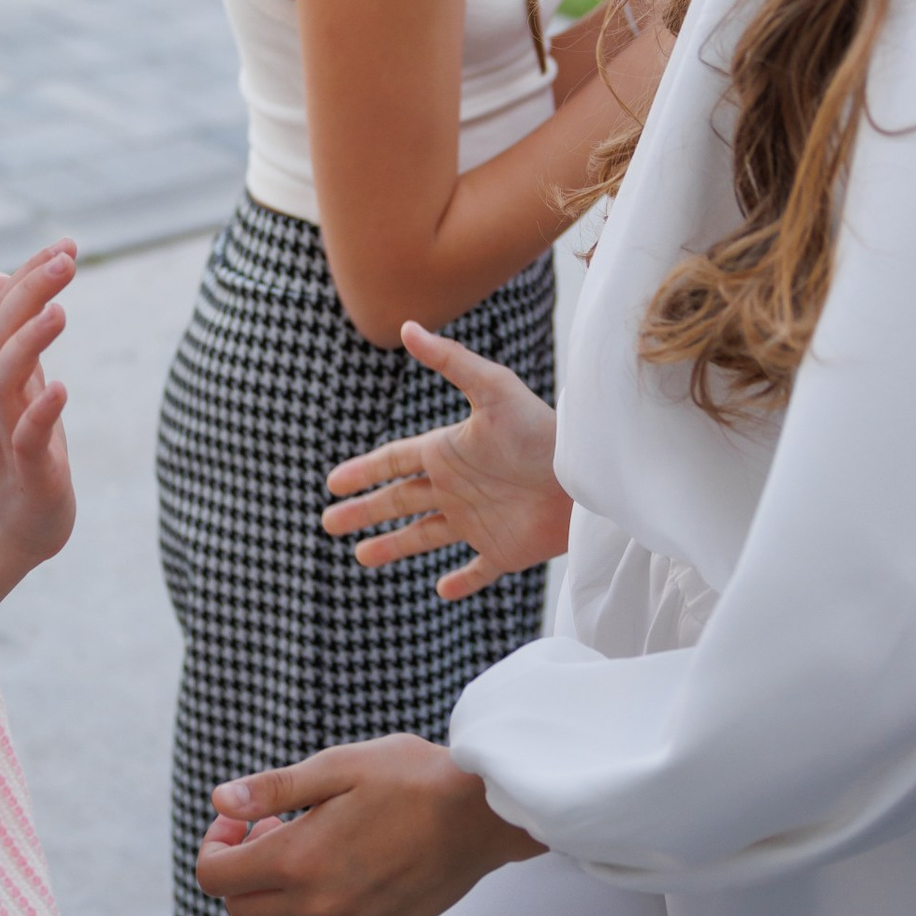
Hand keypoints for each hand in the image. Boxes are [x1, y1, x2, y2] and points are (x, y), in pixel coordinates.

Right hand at [0, 244, 75, 570]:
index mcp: (8, 378)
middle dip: (33, 291)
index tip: (66, 242)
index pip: (14, 317)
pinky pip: (27, 436)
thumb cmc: (26, 463)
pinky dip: (41, 411)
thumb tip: (42, 311)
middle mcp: (3, 397)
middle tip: (64, 254)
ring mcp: (11, 431)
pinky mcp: (27, 469)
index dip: (35, 279)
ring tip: (60, 311)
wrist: (4, 533)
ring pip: (9, 378)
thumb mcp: (28, 401)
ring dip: (32, 343)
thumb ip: (28, 360)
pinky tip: (60, 389)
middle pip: (6, 332)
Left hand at [196, 735, 540, 915]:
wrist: (482, 815)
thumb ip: (271, 789)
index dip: (215, 844)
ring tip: (309, 848)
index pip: (214, 877)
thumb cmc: (411, 779)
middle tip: (275, 826)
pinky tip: (336, 878)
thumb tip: (220, 801)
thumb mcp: (336, 766)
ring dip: (275, 892)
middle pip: (240, 907)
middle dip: (242, 866)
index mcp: (298, 861)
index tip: (241, 818)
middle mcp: (318, 907)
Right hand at [324, 324, 570, 599]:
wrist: (587, 479)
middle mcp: (458, 488)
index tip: (333, 483)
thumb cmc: (541, 431)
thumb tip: (407, 326)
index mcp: (448, 453)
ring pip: (425, 536)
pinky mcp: (504, 551)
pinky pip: (477, 570)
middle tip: (328, 523)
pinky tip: (441, 590)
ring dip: (394, 545)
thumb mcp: (494, 389)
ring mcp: (479, 521)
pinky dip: (461, 582)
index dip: (363, 472)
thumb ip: (451, 361)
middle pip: (399, 501)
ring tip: (361, 557)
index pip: (394, 462)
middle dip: (364, 512)